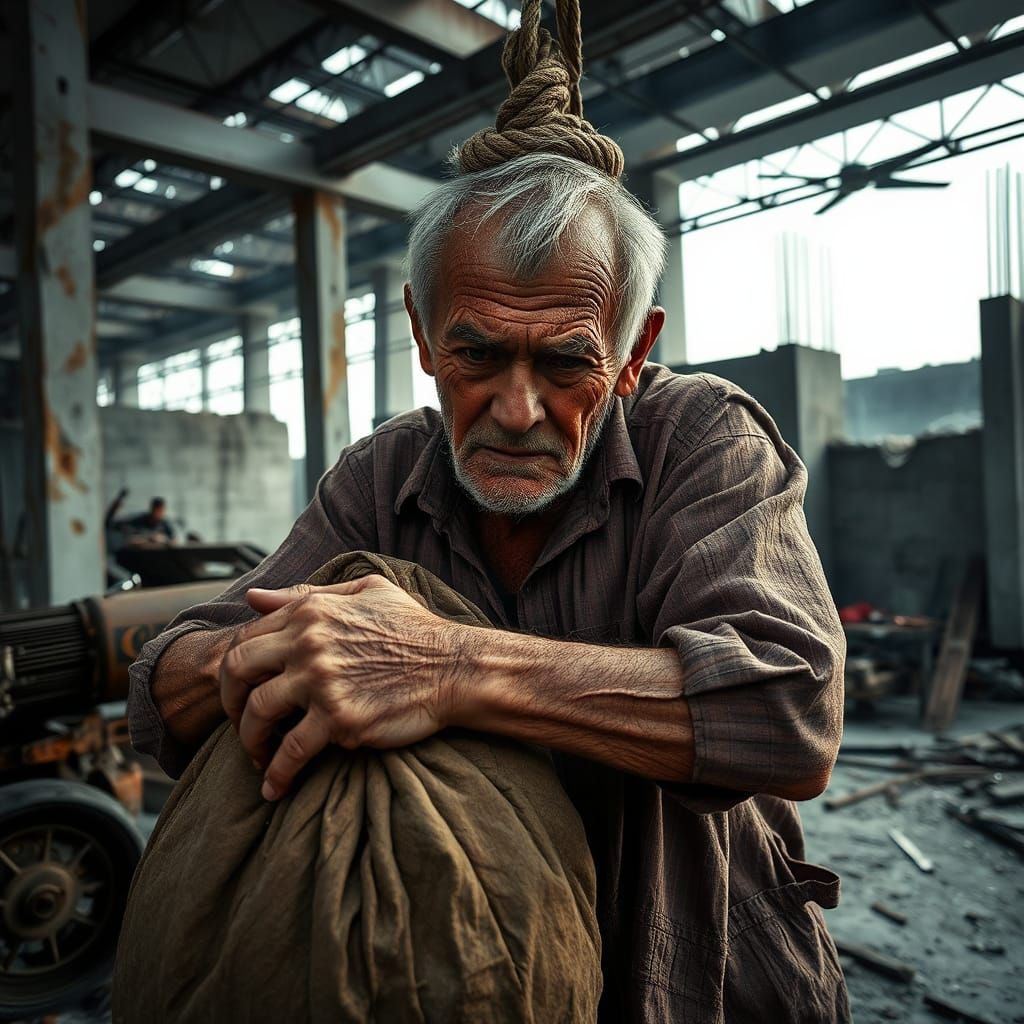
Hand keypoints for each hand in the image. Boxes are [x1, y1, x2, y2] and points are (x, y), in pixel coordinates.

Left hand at [219, 575, 463, 800]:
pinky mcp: (340, 719)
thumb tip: (252, 598)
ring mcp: (323, 681)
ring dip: (249, 741)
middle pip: (237, 672)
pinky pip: (291, 752)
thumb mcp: (366, 592)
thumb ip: (308, 593)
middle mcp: (309, 643)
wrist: (456, 667)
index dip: (236, 669)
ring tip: (259, 757)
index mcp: (311, 611)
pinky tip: (275, 788)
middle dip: (228, 702)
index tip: (244, 690)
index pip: (247, 637)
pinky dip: (277, 774)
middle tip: (240, 723)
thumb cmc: (415, 628)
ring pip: (257, 714)